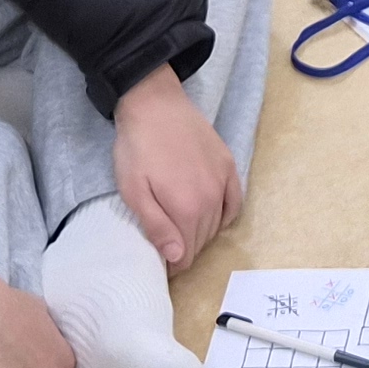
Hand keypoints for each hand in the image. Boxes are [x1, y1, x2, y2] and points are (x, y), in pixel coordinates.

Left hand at [111, 67, 239, 269]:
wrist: (154, 104)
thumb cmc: (136, 148)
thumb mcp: (134, 190)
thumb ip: (157, 226)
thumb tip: (179, 258)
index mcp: (187, 209)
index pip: (186, 254)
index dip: (172, 263)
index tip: (159, 261)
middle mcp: (211, 200)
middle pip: (201, 241)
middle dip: (185, 249)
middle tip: (167, 244)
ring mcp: (223, 182)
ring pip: (217, 225)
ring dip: (201, 234)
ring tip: (182, 229)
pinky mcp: (229, 166)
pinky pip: (234, 203)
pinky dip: (225, 216)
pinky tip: (212, 215)